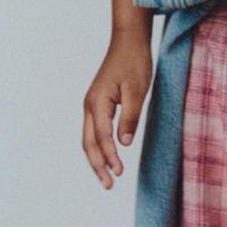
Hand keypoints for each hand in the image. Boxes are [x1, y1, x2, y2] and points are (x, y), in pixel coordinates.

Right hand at [82, 31, 152, 188]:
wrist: (128, 41)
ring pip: (89, 139)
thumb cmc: (134, 62)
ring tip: (107, 178)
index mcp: (97, 102)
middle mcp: (89, 105)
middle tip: (109, 186)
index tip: (118, 173)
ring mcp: (91, 105)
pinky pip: (94, 131)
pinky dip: (99, 147)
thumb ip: (130, 117)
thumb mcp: (137, 90)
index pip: (102, 137)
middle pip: (88, 143)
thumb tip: (125, 143)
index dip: (110, 157)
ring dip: (96, 159)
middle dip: (97, 166)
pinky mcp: (98, 104)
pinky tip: (107, 157)